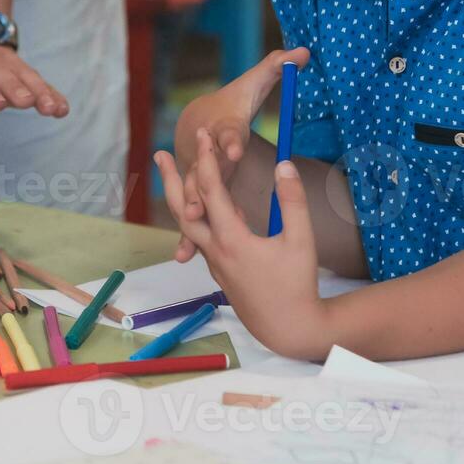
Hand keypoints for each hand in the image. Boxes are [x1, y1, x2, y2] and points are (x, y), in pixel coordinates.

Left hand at [0, 36, 67, 193]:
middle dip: (15, 90)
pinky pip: (39, 82)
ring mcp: (5, 69)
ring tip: (53, 109)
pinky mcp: (21, 70)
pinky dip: (51, 94)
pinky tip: (63, 108)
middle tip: (27, 103)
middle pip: (3, 81)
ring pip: (24, 79)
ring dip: (39, 93)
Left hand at [156, 144, 332, 360]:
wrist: (288, 329)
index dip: (206, 159)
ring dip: (184, 198)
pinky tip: (215, 206)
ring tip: (181, 173)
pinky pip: (204, 237)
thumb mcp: (302, 240)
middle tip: (162, 154)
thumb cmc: (298, 286)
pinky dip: (202, 216)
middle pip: (183, 208)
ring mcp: (214, 262)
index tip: (203, 134)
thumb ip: (293, 200)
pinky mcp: (220, 270)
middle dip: (171, 179)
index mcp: (231, 240)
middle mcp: (215, 250)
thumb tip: (284, 164)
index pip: (211, 191)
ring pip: (190, 225)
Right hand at [175, 47, 309, 261]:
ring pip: (193, 197)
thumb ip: (276, 66)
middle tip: (200, 201)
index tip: (235, 148)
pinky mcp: (200, 192)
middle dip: (202, 186)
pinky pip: (193, 218)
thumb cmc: (233, 102)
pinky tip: (183, 258)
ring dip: (191, 216)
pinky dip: (186, 236)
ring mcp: (202, 174)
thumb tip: (301, 50)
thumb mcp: (255, 81)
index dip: (231, 139)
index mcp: (226, 128)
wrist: (199, 117)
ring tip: (190, 236)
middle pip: (204, 171)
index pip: (230, 133)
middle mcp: (210, 153)